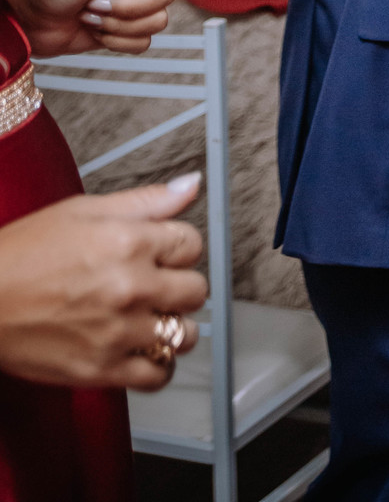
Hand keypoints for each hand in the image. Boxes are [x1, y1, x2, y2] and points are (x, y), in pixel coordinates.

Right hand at [0, 174, 206, 388]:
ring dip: (174, 326)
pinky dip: (158, 365)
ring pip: (185, 335)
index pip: (192, 244)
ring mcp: (118, 332)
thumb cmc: (22, 254)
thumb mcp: (83, 210)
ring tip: (151, 319)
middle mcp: (130, 287)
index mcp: (128, 241)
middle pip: (195, 290)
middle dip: (180, 285)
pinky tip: (142, 350)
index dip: (178, 247)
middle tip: (156, 286)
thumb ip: (146, 201)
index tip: (163, 254)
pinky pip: (158, 375)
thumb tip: (190, 186)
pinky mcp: (102, 370)